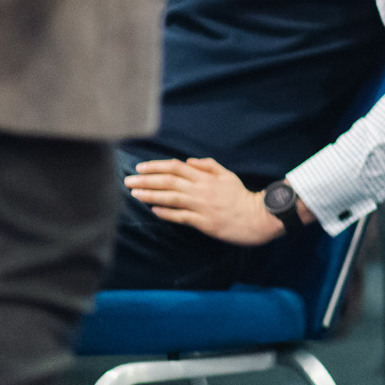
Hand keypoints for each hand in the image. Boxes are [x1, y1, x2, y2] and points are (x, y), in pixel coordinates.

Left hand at [124, 157, 305, 246]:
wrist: (257, 217)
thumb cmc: (241, 197)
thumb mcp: (228, 176)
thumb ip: (209, 166)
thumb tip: (189, 162)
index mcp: (206, 177)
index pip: (176, 168)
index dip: (156, 166)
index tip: (140, 167)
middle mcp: (201, 189)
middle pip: (168, 181)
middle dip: (146, 180)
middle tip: (128, 180)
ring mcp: (201, 206)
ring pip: (171, 198)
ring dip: (150, 195)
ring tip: (134, 194)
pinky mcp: (203, 222)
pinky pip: (180, 216)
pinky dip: (166, 213)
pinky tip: (153, 211)